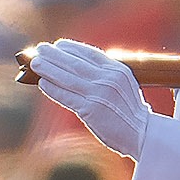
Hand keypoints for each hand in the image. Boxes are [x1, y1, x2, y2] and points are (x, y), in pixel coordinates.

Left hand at [27, 39, 151, 158]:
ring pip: (67, 77)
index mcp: (118, 70)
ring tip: (35, 63)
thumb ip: (108, 75)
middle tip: (40, 48)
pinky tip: (42, 83)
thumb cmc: (132, 112)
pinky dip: (53, 89)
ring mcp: (99, 94)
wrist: (144, 135)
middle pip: (75, 62)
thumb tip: (83, 69)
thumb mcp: (126, 85)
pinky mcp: (91, 110)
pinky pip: (66, 96)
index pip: (90, 53)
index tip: (58, 44)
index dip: (72, 48)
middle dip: (55, 55)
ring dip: (48, 69)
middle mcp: (108, 79)